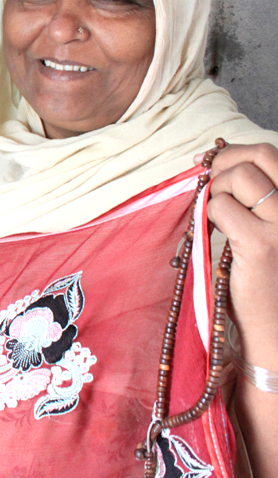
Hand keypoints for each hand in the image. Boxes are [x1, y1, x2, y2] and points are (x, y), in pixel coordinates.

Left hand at [201, 143, 277, 365]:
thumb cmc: (267, 277)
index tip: (208, 162)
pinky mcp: (261, 245)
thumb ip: (250, 198)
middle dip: (223, 162)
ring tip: (212, 214)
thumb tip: (214, 163)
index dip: (233, 152)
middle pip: (260, 155)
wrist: (275, 325)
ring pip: (239, 177)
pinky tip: (212, 232)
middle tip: (207, 183)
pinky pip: (221, 208)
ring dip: (215, 189)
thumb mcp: (266, 227)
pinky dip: (208, 213)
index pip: (270, 153)